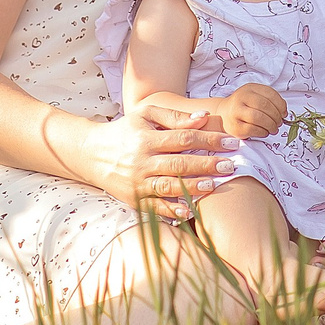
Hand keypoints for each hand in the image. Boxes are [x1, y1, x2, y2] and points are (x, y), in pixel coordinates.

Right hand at [77, 109, 241, 222]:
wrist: (92, 153)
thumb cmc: (125, 130)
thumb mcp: (145, 115)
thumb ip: (174, 116)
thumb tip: (204, 117)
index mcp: (146, 137)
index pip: (184, 138)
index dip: (209, 139)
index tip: (231, 142)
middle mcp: (142, 160)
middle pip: (179, 163)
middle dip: (207, 164)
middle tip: (230, 165)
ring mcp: (138, 181)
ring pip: (168, 185)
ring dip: (192, 187)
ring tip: (213, 185)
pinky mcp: (134, 198)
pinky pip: (154, 206)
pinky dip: (171, 210)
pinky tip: (188, 210)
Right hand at [218, 83, 287, 139]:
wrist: (224, 114)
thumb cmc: (244, 106)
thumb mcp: (255, 97)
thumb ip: (270, 101)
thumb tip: (284, 113)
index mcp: (249, 88)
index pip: (270, 94)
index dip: (280, 105)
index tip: (284, 113)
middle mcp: (241, 98)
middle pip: (264, 106)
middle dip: (276, 116)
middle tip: (279, 123)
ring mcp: (236, 112)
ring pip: (258, 118)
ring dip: (270, 125)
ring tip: (273, 129)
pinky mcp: (235, 126)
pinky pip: (252, 129)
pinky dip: (262, 132)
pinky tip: (265, 132)